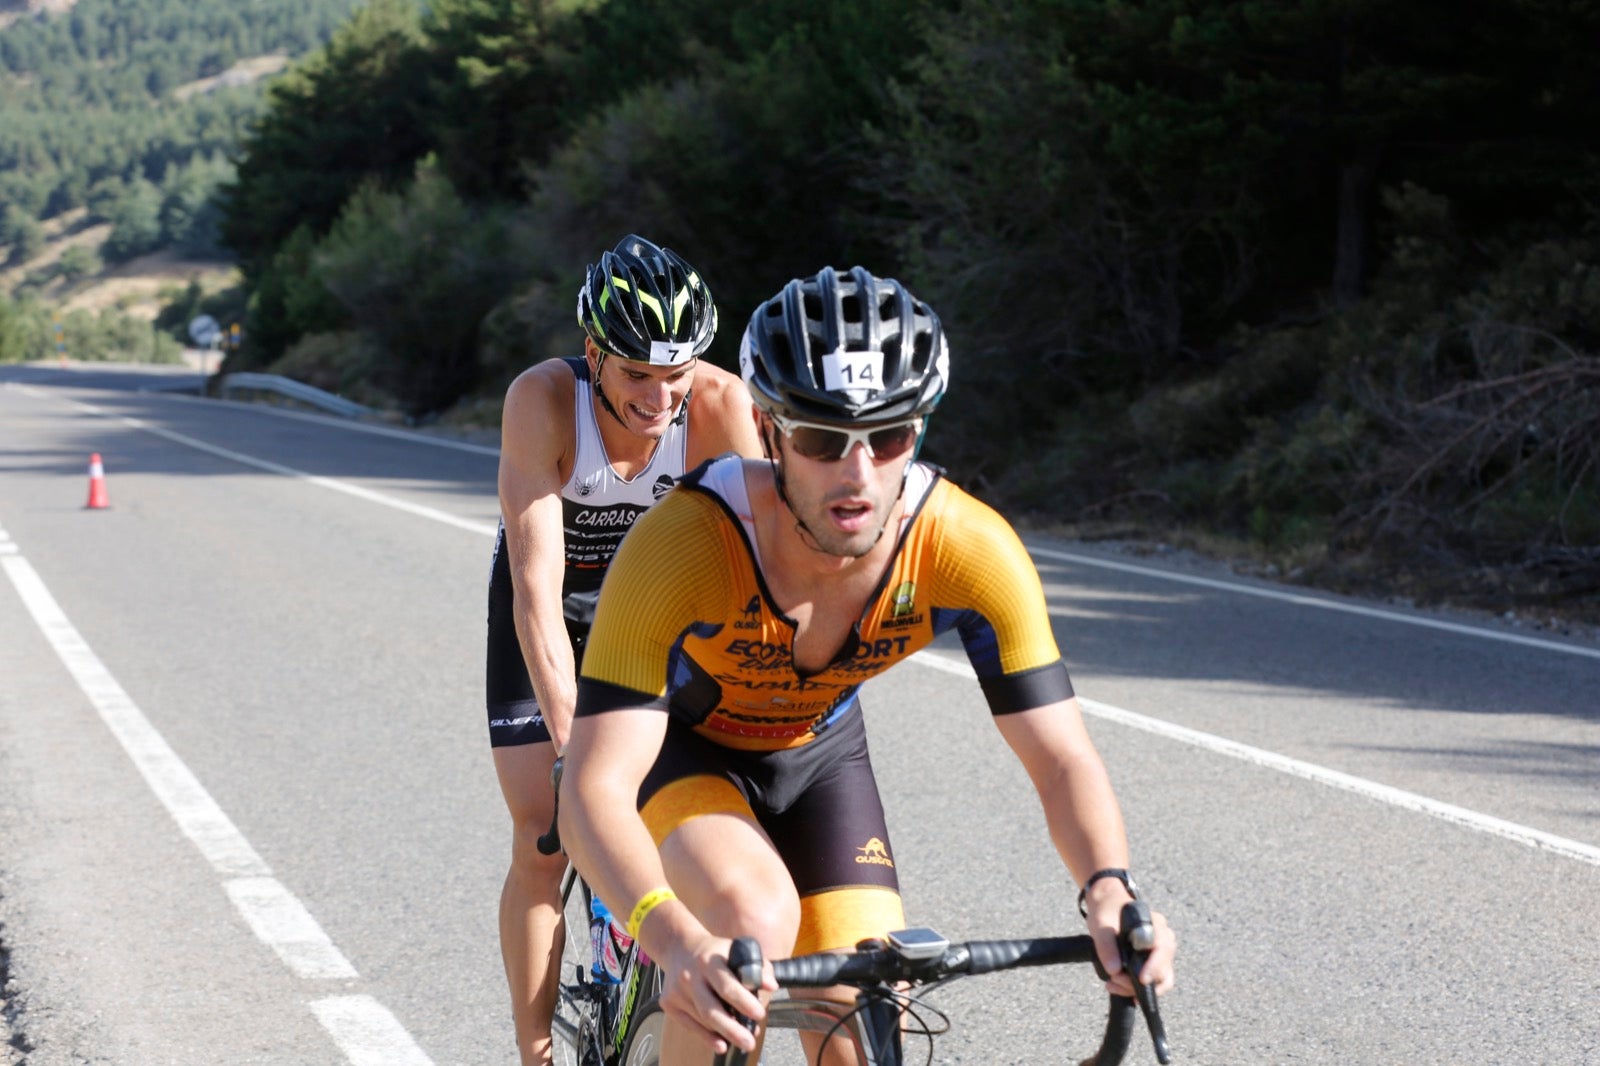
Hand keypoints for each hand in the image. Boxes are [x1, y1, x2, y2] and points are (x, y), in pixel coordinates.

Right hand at [657, 933, 774, 1055]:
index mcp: (709, 960)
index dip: (744, 1003)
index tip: (760, 1015)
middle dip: (733, 1029)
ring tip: (743, 1039)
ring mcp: (677, 991)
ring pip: (702, 1020)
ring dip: (724, 1033)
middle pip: (711, 1010)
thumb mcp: (736, 950)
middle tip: (750, 1042)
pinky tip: (722, 1043)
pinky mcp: (668, 1003)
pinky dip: (707, 1036)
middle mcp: (690, 975)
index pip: (727, 985)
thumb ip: (757, 966)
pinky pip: (690, 1025)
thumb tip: (771, 986)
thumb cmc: (715, 953)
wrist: (679, 948)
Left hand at [1084, 884, 1176, 997]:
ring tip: (1113, 985)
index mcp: (1155, 925)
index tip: (1141, 979)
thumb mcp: (1101, 926)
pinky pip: (1152, 981)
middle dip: (1140, 983)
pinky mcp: (1153, 962)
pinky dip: (1136, 988)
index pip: (1163, 949)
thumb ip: (1107, 947)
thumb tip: (1115, 970)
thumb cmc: (1106, 912)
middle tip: (1115, 981)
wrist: (1107, 905)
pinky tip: (1119, 987)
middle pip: (1164, 970)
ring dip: (1137, 989)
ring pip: (1160, 980)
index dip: (1154, 967)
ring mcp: (1160, 953)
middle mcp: (1164, 939)